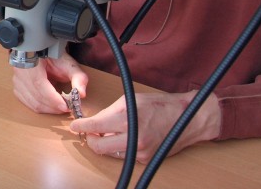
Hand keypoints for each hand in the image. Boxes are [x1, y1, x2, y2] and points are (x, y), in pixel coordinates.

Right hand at [12, 53, 88, 113]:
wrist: (41, 51)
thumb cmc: (54, 57)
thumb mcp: (69, 64)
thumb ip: (78, 77)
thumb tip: (81, 94)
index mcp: (31, 62)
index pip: (39, 84)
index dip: (52, 98)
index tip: (66, 106)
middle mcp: (20, 71)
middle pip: (36, 96)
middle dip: (53, 106)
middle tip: (66, 108)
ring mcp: (16, 80)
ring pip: (32, 103)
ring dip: (48, 109)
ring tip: (60, 107)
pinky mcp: (17, 88)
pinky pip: (27, 103)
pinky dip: (40, 107)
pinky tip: (50, 106)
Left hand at [70, 91, 220, 162]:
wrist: (186, 119)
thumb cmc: (159, 105)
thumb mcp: (130, 100)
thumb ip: (110, 112)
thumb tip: (95, 121)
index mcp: (126, 119)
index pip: (95, 126)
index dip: (81, 126)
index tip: (74, 125)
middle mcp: (132, 138)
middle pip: (98, 147)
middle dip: (89, 139)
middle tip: (89, 131)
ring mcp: (139, 151)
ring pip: (109, 152)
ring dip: (103, 144)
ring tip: (107, 132)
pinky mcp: (144, 159)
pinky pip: (123, 155)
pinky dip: (118, 147)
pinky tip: (122, 137)